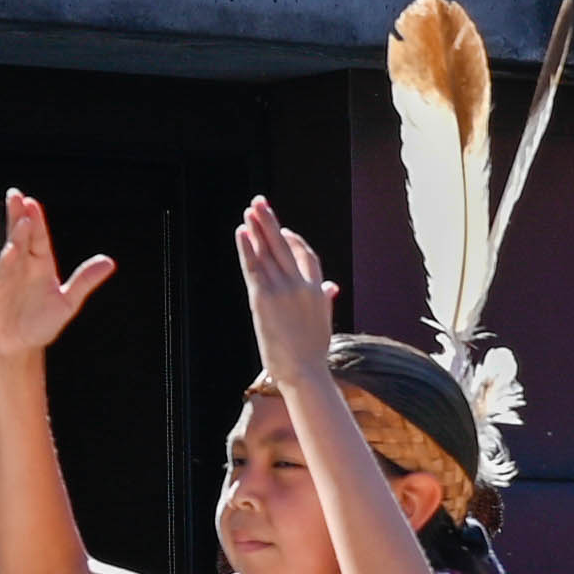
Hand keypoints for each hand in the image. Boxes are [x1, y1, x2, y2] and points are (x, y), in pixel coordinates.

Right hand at [0, 190, 115, 363]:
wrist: (17, 346)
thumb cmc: (38, 323)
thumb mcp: (69, 301)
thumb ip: (86, 280)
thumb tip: (108, 262)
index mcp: (39, 265)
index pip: (39, 237)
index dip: (37, 220)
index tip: (34, 204)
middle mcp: (21, 266)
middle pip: (20, 236)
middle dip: (19, 216)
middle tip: (17, 197)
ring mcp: (5, 276)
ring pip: (10, 251)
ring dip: (16, 236)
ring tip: (22, 221)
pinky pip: (0, 274)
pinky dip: (5, 263)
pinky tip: (10, 252)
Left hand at [233, 196, 340, 378]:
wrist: (304, 370)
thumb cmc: (312, 351)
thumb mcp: (322, 321)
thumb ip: (324, 299)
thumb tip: (331, 287)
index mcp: (317, 290)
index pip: (306, 255)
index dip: (293, 240)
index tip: (282, 230)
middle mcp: (302, 285)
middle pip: (284, 245)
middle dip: (271, 222)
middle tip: (260, 202)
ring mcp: (283, 290)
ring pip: (267, 252)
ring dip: (257, 228)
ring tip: (250, 210)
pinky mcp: (263, 297)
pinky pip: (253, 266)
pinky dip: (247, 247)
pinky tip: (241, 231)